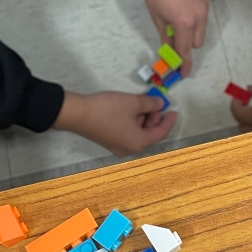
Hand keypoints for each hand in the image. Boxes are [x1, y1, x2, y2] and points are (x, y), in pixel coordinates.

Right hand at [53, 91, 176, 154]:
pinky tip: (129, 109)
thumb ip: (150, 104)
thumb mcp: (133, 103)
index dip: (168, 121)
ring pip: (138, 133)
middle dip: (154, 118)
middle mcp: (129, 149)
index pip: (160, 133)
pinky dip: (132, 122)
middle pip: (149, 134)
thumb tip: (160, 104)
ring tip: (140, 103)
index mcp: (138, 143)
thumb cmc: (107, 109)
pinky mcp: (109, 141)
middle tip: (153, 102)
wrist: (77, 114)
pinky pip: (127, 133)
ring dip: (142, 119)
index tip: (173, 110)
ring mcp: (118, 147)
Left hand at [141, 0, 210, 76]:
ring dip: (192, 30)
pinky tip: (183, 6)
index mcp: (184, 24)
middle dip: (187, 44)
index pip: (186, 50)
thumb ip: (166, 36)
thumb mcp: (157, 17)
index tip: (184, 73)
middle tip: (175, 38)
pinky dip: (195, 17)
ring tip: (177, 18)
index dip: (184, 63)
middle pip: (197, 42)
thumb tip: (169, 50)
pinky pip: (203, 15)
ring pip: (202, 29)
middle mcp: (199, 17)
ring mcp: (205, 7)